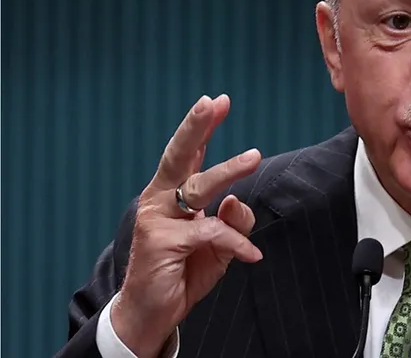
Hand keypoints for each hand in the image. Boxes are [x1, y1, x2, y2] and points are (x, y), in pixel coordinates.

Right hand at [110, 94, 263, 357]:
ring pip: (197, 187)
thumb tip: (236, 200)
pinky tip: (253, 256)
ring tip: (255, 157)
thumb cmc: (184, 272)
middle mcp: (160, 200)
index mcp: (172, 195)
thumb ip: (232, 221)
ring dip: (228, 170)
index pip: (189, 155)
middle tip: (214, 102)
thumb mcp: (219, 245)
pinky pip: (210, 233)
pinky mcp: (161, 242)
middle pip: (179, 156)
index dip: (202, 128)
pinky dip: (236, 243)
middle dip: (197, 127)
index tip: (216, 101)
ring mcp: (157, 220)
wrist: (153, 313)